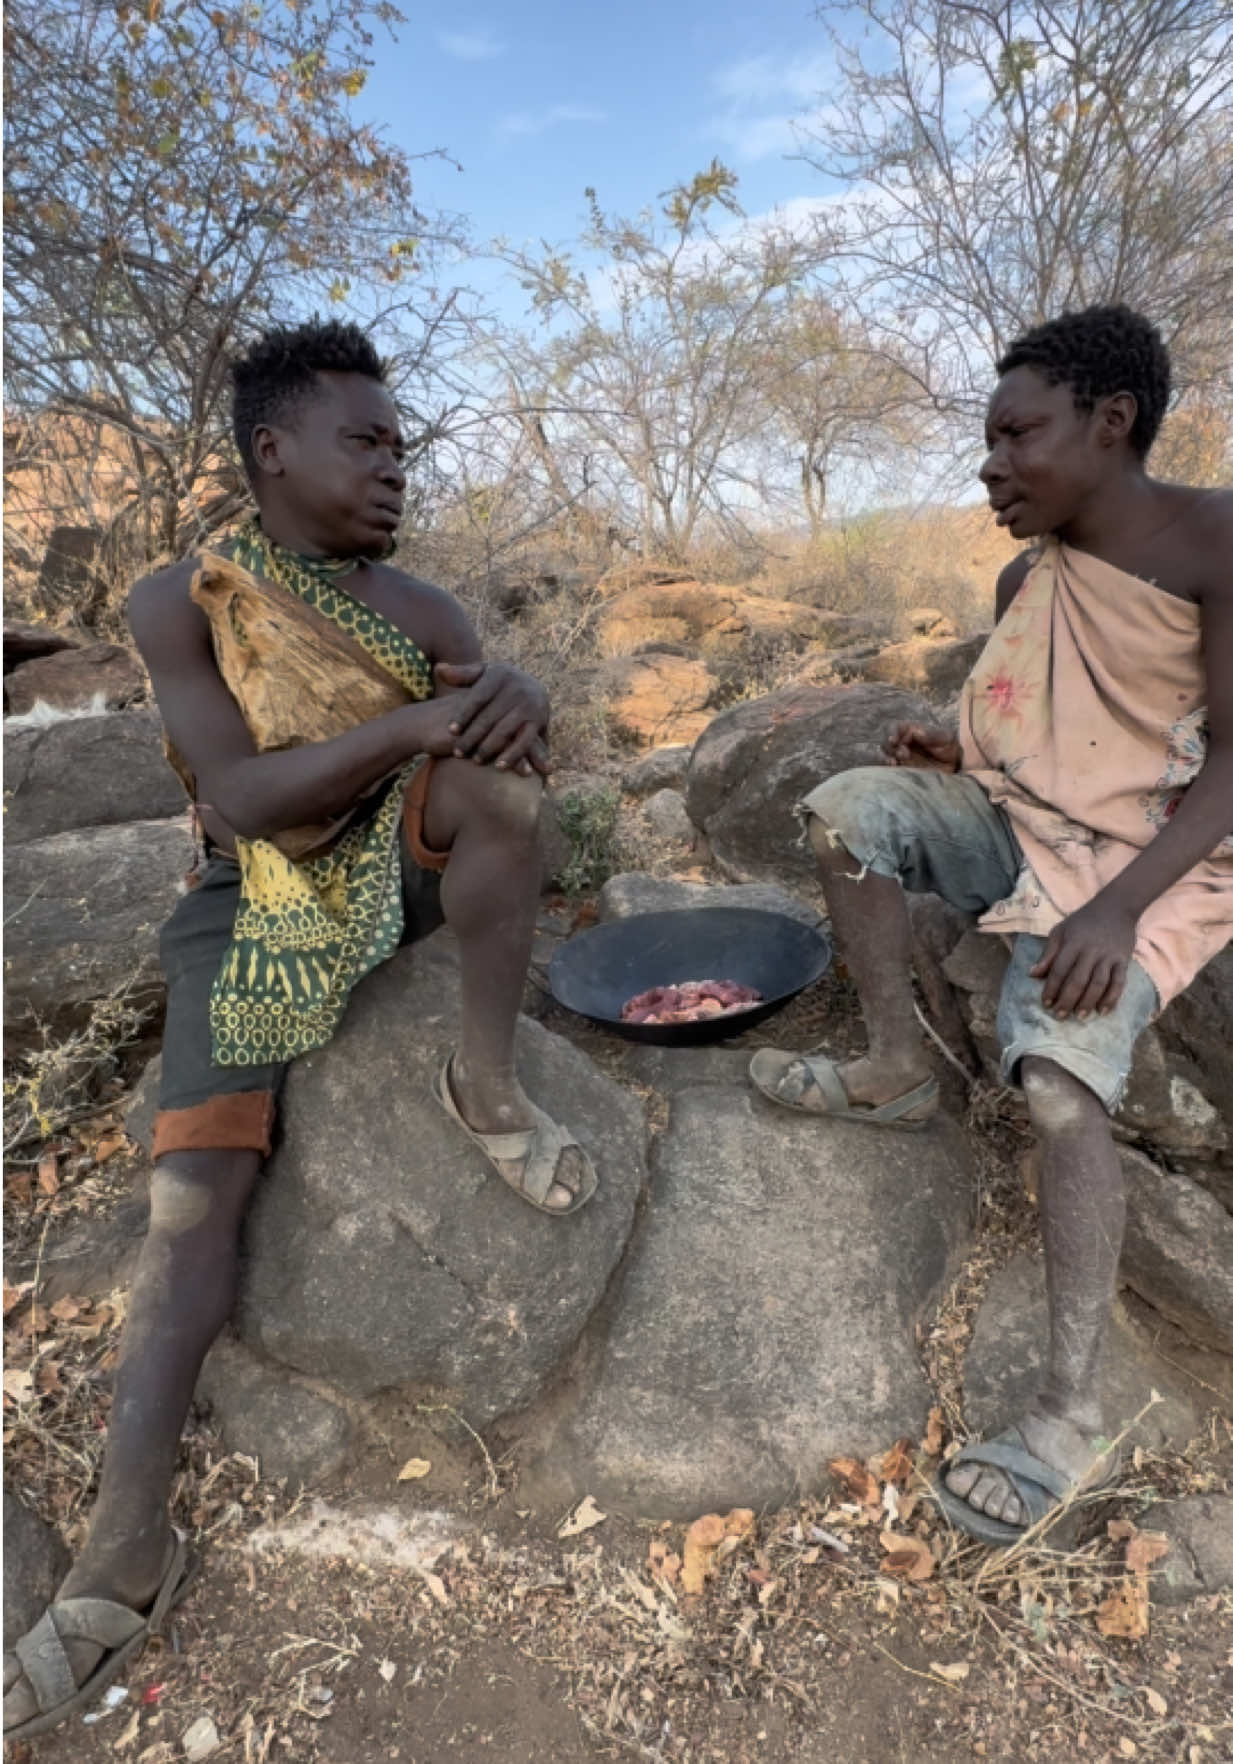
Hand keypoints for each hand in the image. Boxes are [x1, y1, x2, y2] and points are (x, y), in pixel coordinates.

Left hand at [433, 661, 550, 775]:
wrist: (533, 686)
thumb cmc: (498, 683)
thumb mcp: (482, 673)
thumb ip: (461, 674)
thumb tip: (439, 670)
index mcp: (499, 675)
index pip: (478, 697)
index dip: (463, 714)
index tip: (451, 731)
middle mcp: (517, 688)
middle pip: (489, 717)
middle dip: (472, 737)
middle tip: (458, 753)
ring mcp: (529, 705)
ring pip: (504, 731)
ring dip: (489, 748)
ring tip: (475, 761)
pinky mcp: (539, 721)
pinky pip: (525, 742)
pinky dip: (512, 755)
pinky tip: (499, 767)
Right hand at [882, 721, 960, 770]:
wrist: (954, 766)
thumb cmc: (950, 747)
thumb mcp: (946, 738)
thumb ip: (932, 735)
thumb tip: (915, 733)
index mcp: (911, 730)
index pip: (895, 727)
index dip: (891, 732)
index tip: (894, 741)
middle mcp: (903, 741)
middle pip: (886, 741)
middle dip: (891, 748)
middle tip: (903, 755)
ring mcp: (901, 755)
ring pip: (885, 753)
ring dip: (887, 757)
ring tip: (895, 763)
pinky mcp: (902, 767)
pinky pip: (890, 766)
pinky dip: (888, 767)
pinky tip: (894, 768)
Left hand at [1029, 897, 1137, 1017]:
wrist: (1117, 907)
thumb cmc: (1083, 921)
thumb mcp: (1061, 930)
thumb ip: (1048, 953)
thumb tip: (1032, 975)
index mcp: (1073, 943)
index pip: (1060, 969)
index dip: (1051, 988)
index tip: (1045, 1003)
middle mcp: (1091, 951)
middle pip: (1078, 980)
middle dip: (1067, 1000)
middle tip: (1059, 1016)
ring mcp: (1109, 957)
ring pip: (1099, 983)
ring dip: (1088, 1002)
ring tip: (1079, 1016)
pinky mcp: (1123, 961)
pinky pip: (1119, 983)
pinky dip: (1112, 998)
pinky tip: (1103, 1011)